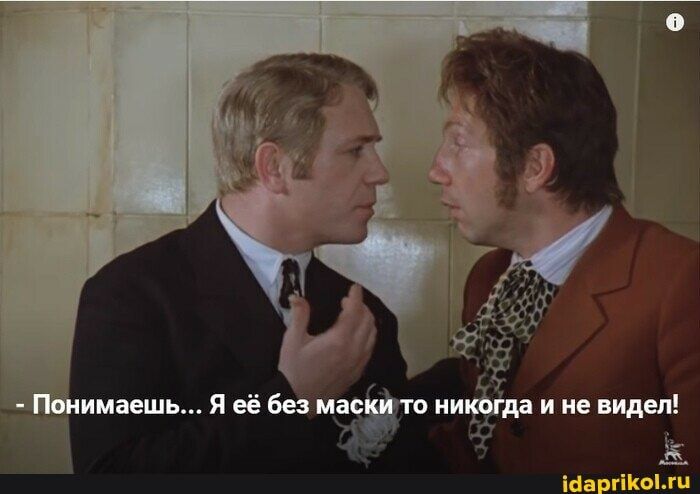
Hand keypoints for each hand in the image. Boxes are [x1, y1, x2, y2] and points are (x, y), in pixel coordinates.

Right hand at [278, 284, 376, 417]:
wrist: (297, 401)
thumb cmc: (294, 369)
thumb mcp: (292, 340)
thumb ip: (299, 315)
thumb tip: (298, 296)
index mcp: (339, 340)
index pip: (355, 311)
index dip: (356, 297)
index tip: (354, 287)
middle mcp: (354, 350)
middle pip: (368, 321)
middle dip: (361, 306)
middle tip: (347, 301)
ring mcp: (358, 362)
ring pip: (372, 335)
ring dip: (366, 321)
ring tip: (353, 315)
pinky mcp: (358, 372)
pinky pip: (370, 348)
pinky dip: (367, 335)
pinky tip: (356, 335)